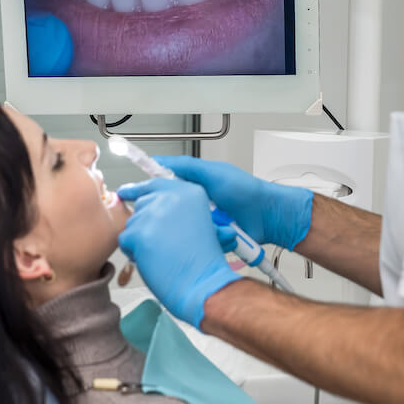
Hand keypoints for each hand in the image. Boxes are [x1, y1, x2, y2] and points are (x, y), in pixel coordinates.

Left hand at [118, 179, 240, 328]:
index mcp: (189, 192)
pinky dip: (134, 251)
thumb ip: (174, 209)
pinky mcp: (139, 232)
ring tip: (162, 252)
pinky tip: (152, 259)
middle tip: (160, 242)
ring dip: (141, 239)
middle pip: (142, 205)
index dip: (139, 189)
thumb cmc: (202, 259)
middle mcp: (170, 197)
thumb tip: (145, 204)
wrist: (202, 282)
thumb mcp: (198, 221)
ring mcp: (153, 214)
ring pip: (132, 224)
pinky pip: (125, 239)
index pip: (155, 184)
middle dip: (145, 223)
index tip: (126, 191)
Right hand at [152, 156, 313, 250]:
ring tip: (209, 224)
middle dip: (173, 216)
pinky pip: (197, 241)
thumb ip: (186, 166)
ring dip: (192, 229)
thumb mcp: (213, 172)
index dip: (151, 192)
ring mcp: (203, 221)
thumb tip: (159, 161)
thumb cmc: (246, 190)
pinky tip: (215, 235)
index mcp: (194, 184)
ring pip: (182, 229)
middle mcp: (196, 202)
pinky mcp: (210, 237)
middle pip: (170, 211)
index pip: (165, 186)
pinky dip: (204, 240)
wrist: (268, 216)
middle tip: (181, 214)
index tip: (136, 196)